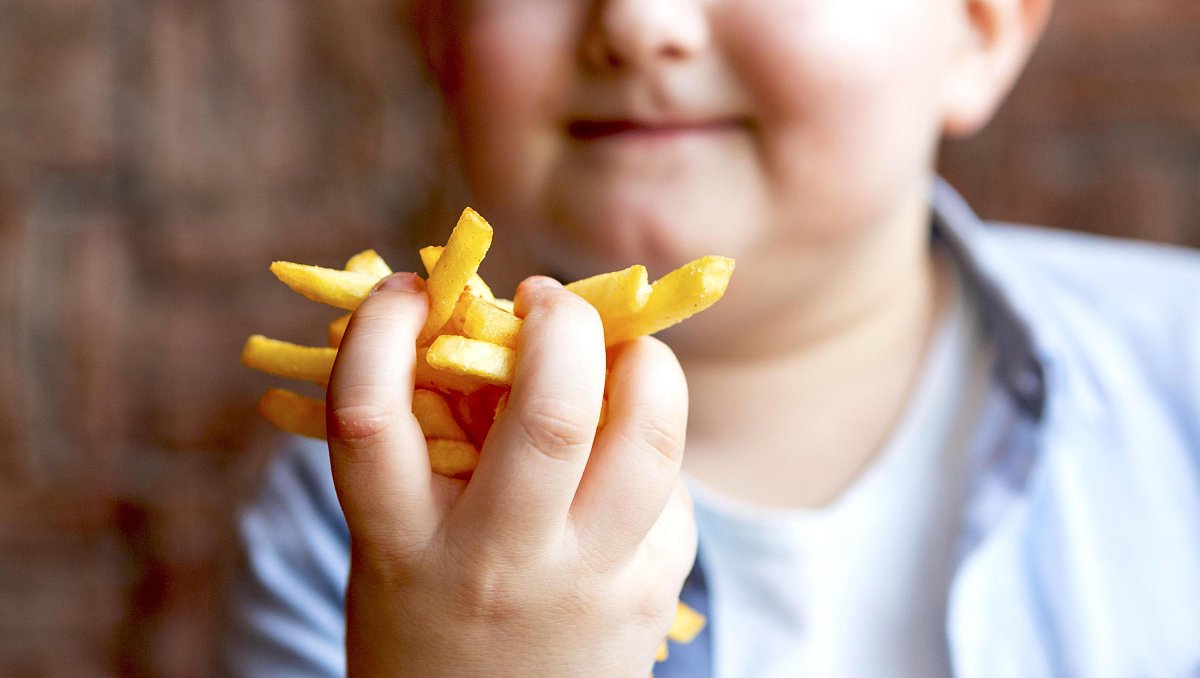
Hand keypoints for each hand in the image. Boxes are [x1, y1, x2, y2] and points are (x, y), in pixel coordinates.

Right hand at [326, 272, 696, 676]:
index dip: (383, 328)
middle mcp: (498, 565)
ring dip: (646, 363)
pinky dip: (651, 442)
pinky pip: (670, 488)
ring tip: (621, 349)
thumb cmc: (429, 619)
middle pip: (552, 415)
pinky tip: (625, 451)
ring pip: (650, 438)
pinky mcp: (654, 591)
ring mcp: (589, 583)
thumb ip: (428, 447)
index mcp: (401, 546)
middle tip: (543, 300)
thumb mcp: (395, 545)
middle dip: (561, 323)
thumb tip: (488, 325)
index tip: (407, 289)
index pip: (370, 416)